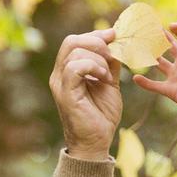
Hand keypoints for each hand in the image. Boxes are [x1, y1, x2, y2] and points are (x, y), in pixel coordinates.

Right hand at [49, 29, 121, 159]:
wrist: (97, 142)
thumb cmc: (102, 116)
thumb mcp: (110, 84)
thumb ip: (110, 65)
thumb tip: (117, 44)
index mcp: (68, 70)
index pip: (75, 41)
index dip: (95, 34)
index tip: (114, 35)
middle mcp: (60, 74)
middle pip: (71, 41)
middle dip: (96, 41)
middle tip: (113, 54)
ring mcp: (60, 83)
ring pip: (74, 51)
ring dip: (99, 58)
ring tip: (109, 75)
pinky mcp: (65, 93)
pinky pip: (74, 67)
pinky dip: (93, 67)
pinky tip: (104, 79)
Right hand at [133, 22, 176, 149]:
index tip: (171, 25)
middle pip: (168, 47)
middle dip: (160, 38)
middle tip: (148, 28)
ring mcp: (175, 76)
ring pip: (159, 63)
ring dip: (149, 56)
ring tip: (137, 48)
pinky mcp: (170, 90)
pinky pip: (155, 86)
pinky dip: (145, 83)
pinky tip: (136, 78)